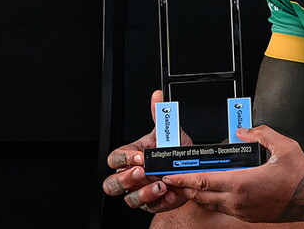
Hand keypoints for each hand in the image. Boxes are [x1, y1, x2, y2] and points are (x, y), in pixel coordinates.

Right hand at [102, 90, 192, 212]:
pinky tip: (171, 194)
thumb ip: (159, 115)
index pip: (115, 159)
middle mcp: (131, 176)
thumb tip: (157, 96)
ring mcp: (140, 191)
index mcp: (130, 157)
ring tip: (160, 185)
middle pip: (112, 184)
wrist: (190, 165)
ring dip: (143, 194)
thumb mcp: (168, 131)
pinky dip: (161, 202)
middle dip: (125, 180)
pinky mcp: (153, 203)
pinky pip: (151, 207)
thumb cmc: (173, 149)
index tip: (140, 157)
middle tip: (141, 173)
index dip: (124, 159)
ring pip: (129, 199)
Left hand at [163, 125, 303, 222]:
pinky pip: (224, 209)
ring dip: (198, 195)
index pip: (203, 181)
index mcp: (242, 183)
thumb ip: (261, 134)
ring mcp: (243, 211)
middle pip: (201, 196)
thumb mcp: (283, 146)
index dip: (183, 178)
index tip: (170, 175)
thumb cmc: (300, 174)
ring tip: (188, 185)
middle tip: (173, 180)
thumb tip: (243, 130)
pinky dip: (212, 201)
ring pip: (211, 205)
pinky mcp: (250, 217)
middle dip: (184, 188)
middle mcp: (239, 201)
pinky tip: (213, 192)